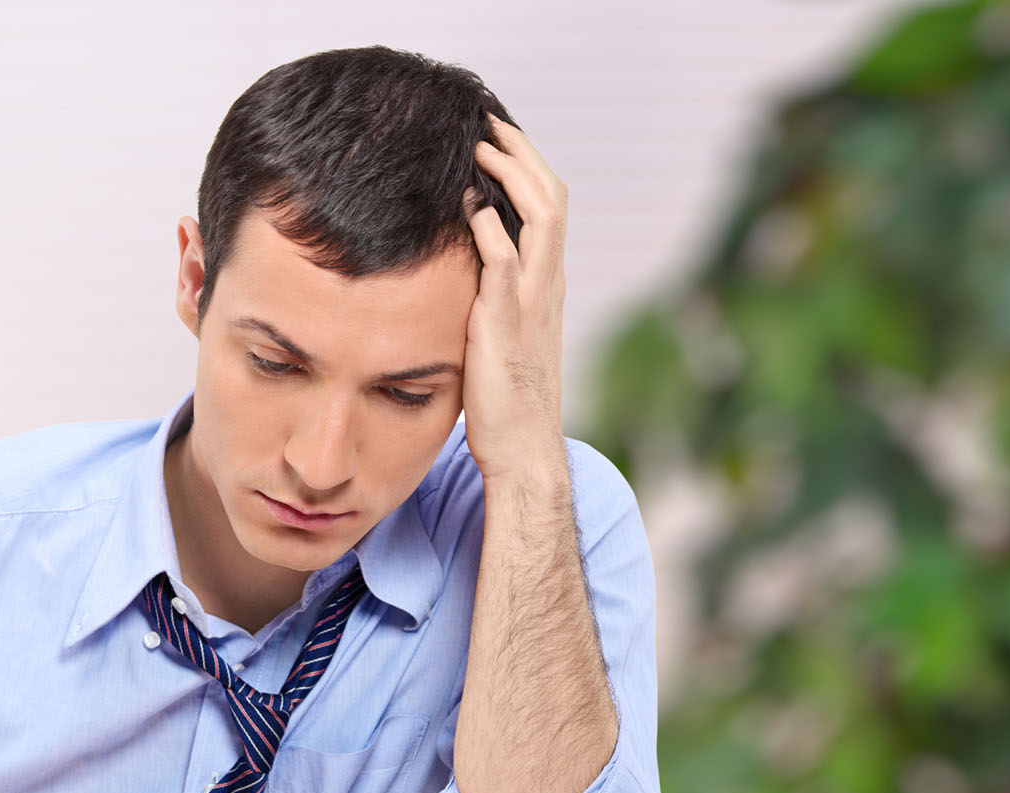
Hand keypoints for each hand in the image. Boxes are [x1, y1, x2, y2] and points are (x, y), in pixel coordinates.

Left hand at [461, 115, 569, 489]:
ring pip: (542, 216)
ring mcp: (533, 302)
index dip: (528, 169)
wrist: (522, 451)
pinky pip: (505, 262)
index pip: (550, 208)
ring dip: (511, 175)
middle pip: (553, 197)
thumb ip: (489, 304)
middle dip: (522, 154)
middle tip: (487, 125)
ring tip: (479, 147)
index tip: (496, 141)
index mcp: (548, 286)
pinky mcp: (507, 324)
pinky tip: (465, 205)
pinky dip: (488, 228)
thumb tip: (456, 278)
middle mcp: (548, 286)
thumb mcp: (499, 340)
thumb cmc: (503, 404)